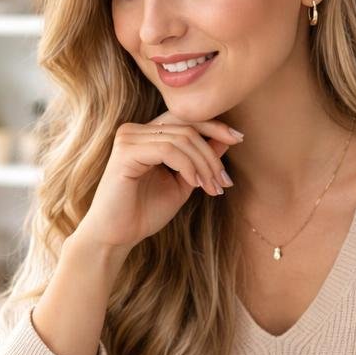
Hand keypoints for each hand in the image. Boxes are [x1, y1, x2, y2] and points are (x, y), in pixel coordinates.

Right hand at [70, 111, 242, 252]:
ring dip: (204, 164)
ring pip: (182, 138)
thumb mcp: (182, 182)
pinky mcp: (125, 151)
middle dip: (212, 153)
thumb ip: (200, 160)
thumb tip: (226, 140)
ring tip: (212, 188)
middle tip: (224, 180)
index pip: (186, 118)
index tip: (238, 139)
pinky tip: (194, 184)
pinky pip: (168, 150)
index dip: (214, 126)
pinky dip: (188, 166)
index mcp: (146, 134)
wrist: (117, 236)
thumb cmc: (144, 212)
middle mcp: (135, 130)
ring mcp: (128, 138)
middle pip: (187, 126)